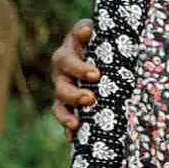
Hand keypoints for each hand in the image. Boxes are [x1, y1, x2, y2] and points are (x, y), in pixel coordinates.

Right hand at [50, 18, 98, 139]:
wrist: (105, 45)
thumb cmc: (108, 36)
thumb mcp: (106, 31)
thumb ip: (103, 32)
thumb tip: (87, 29)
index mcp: (72, 46)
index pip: (69, 56)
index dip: (80, 66)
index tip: (96, 74)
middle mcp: (64, 65)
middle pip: (62, 80)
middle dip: (74, 92)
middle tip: (91, 99)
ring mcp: (64, 82)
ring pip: (59, 99)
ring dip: (67, 112)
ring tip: (76, 123)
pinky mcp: (68, 99)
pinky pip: (64, 114)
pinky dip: (67, 126)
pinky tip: (72, 138)